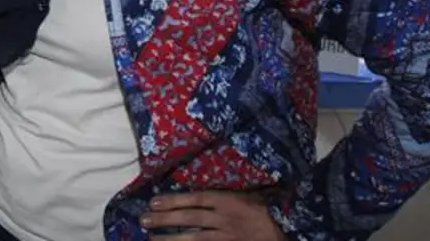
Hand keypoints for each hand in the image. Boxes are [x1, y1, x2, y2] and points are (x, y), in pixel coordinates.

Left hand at [141, 191, 285, 239]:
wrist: (286, 230)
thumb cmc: (263, 210)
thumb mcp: (243, 195)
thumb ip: (219, 195)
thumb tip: (190, 192)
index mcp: (228, 201)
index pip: (195, 199)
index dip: (173, 201)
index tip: (153, 202)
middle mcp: (225, 219)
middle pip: (189, 218)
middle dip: (165, 219)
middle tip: (143, 219)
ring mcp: (227, 237)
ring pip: (194, 238)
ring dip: (170, 238)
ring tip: (151, 238)